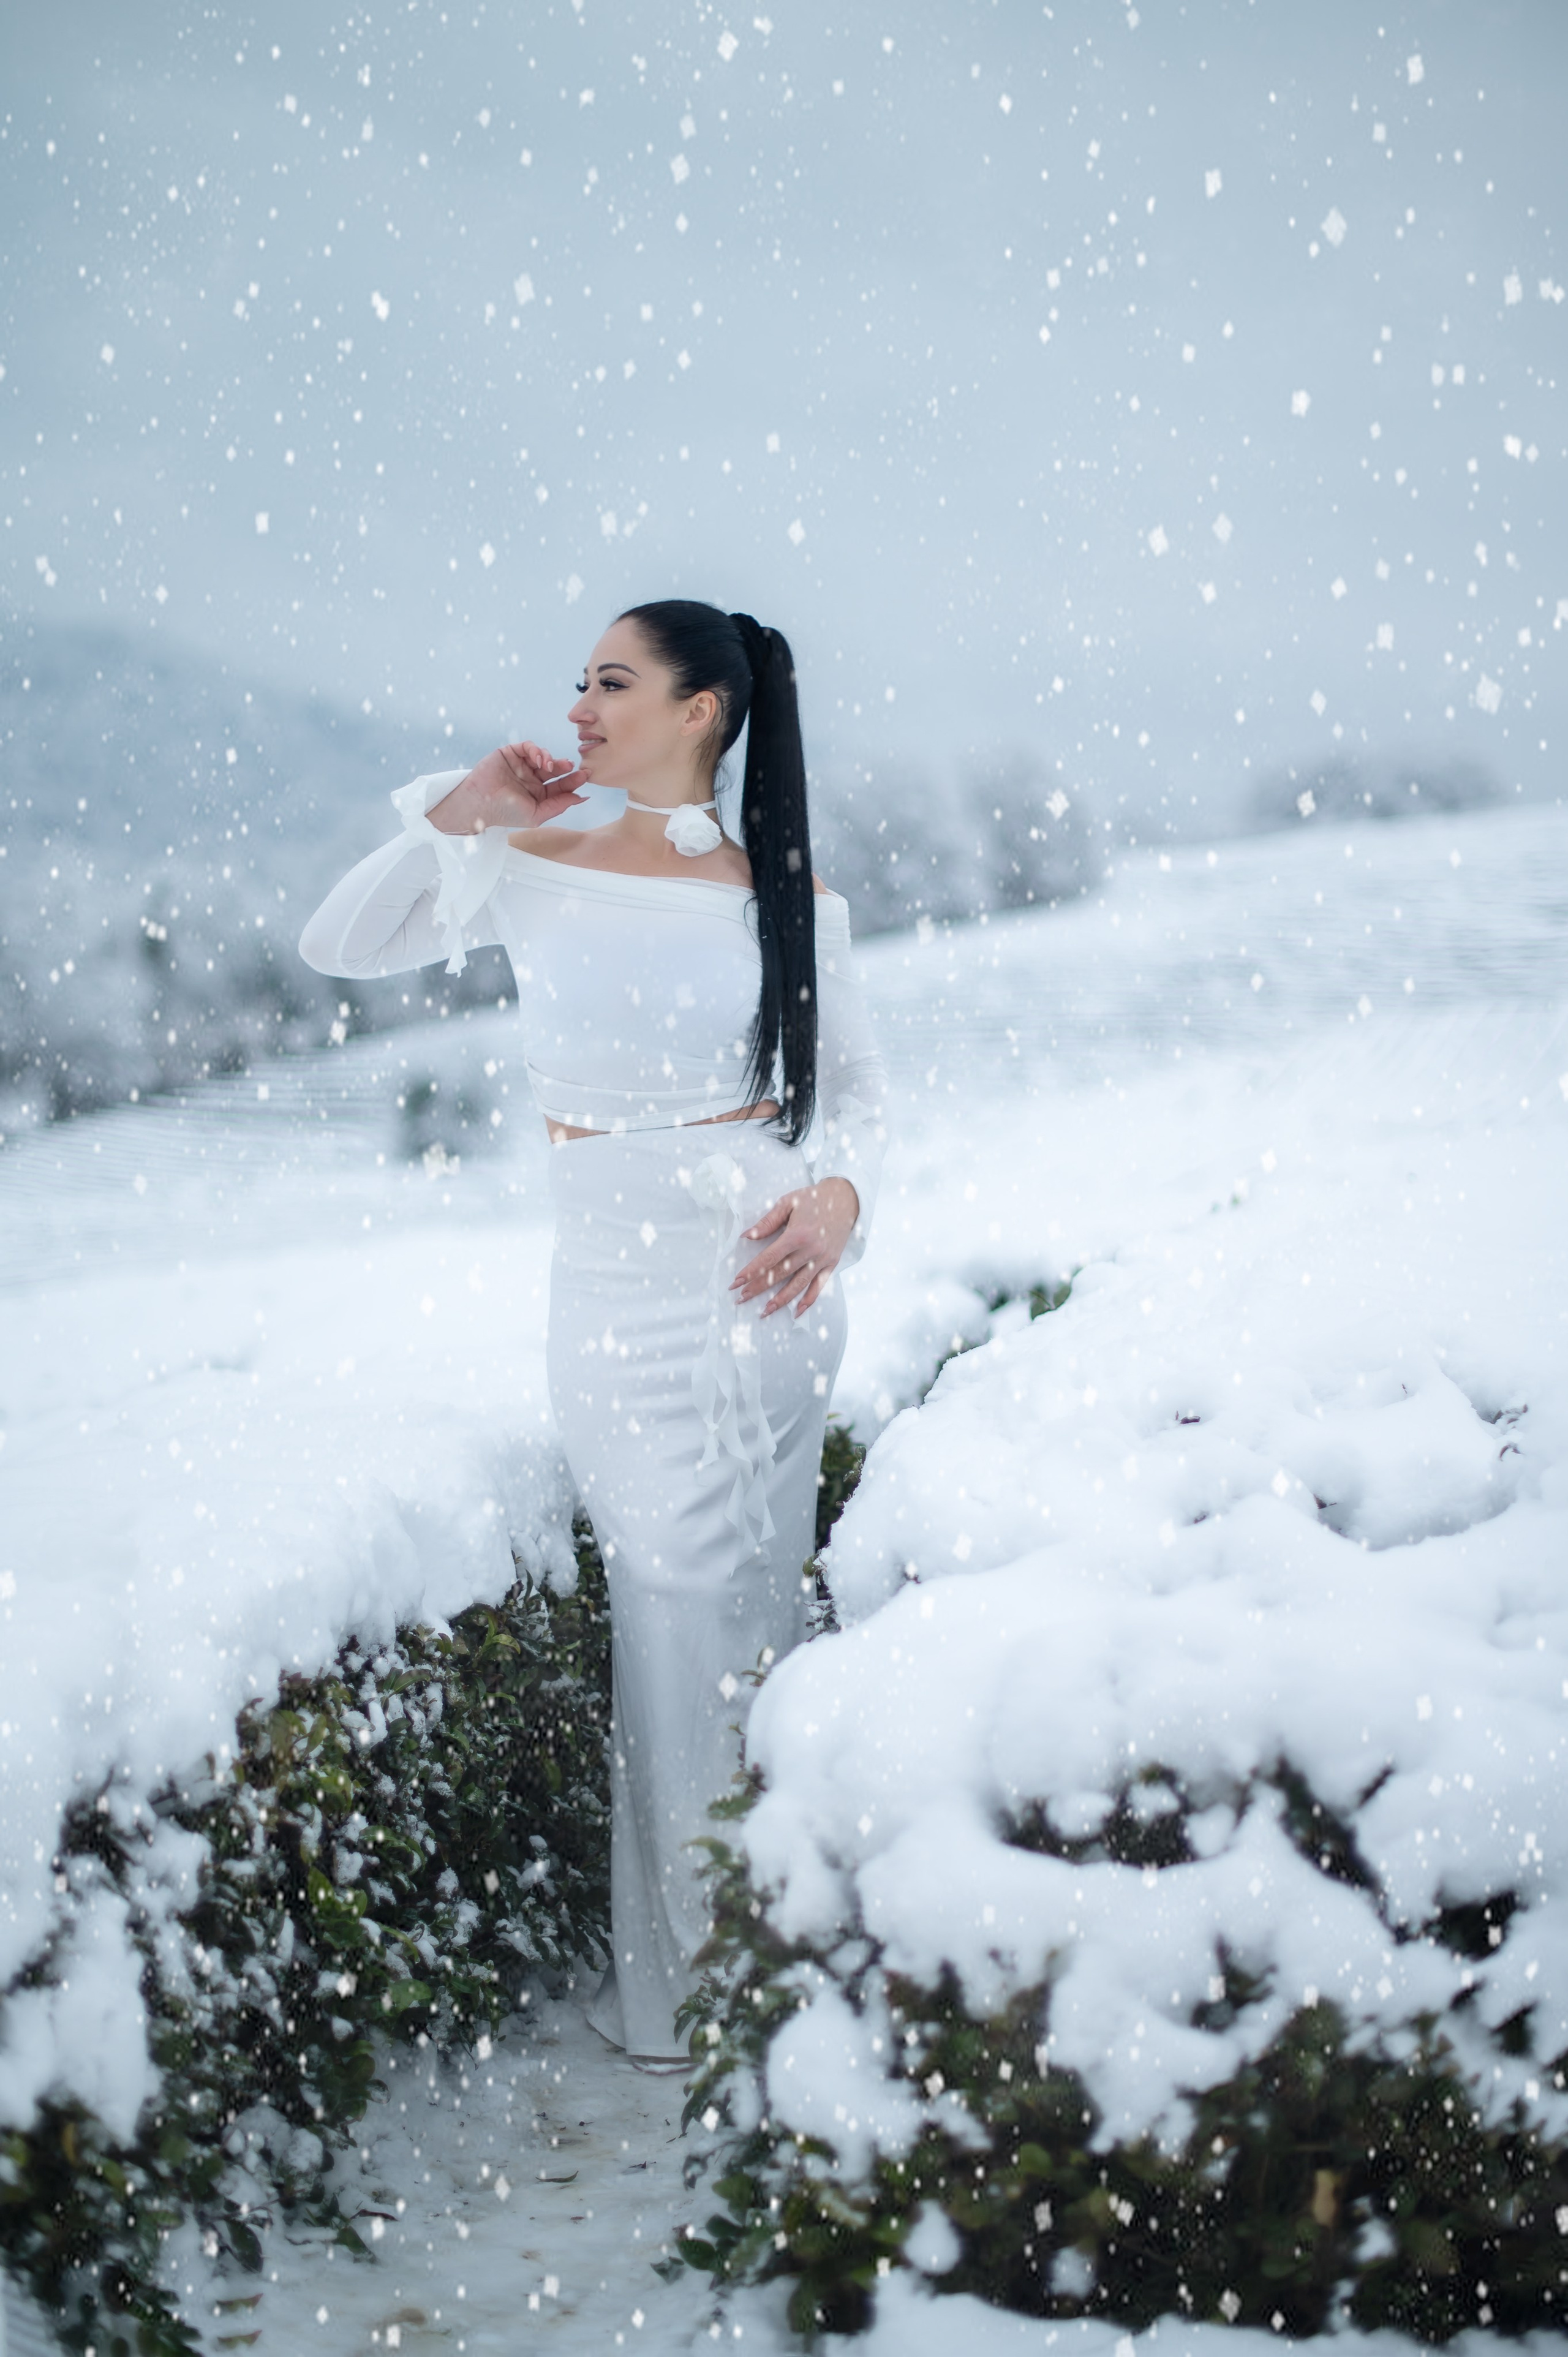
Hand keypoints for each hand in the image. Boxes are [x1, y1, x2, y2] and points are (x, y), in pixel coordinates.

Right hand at [436, 741, 587, 832]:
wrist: (480, 803)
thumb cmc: (506, 813)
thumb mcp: (537, 814)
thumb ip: (560, 805)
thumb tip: (582, 797)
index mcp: (539, 794)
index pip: (560, 785)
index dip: (573, 781)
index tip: (585, 776)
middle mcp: (531, 779)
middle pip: (555, 770)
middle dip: (565, 767)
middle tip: (573, 767)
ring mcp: (521, 765)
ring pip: (543, 756)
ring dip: (551, 759)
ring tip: (551, 766)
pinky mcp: (511, 753)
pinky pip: (528, 747)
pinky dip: (536, 750)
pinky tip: (539, 760)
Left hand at [730, 1177, 859, 1318]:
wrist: (845, 1198)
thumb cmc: (814, 1199)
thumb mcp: (788, 1202)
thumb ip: (767, 1222)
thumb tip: (746, 1236)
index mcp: (797, 1235)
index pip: (769, 1259)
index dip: (751, 1272)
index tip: (736, 1282)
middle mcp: (810, 1250)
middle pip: (780, 1274)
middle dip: (758, 1288)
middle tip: (741, 1299)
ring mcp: (822, 1259)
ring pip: (798, 1285)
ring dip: (780, 1300)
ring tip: (765, 1310)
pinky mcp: (831, 1264)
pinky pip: (819, 1286)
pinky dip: (808, 1300)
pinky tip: (797, 1312)